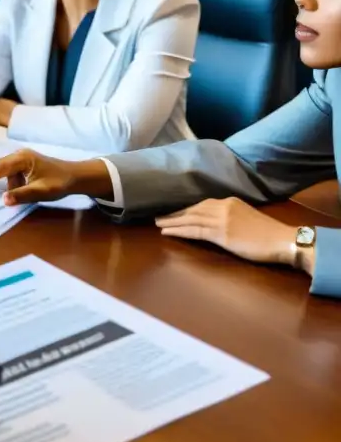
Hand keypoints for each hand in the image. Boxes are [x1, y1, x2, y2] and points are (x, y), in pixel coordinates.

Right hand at [0, 149, 113, 203]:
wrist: (75, 176)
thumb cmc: (60, 183)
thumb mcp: (42, 191)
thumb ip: (22, 195)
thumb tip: (3, 200)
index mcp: (22, 159)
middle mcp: (18, 155)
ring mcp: (19, 159)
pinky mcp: (21, 164)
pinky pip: (6, 172)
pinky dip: (0, 182)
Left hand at [154, 197, 299, 268]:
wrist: (283, 240)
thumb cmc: (269, 234)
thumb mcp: (247, 217)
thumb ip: (230, 216)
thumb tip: (215, 222)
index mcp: (230, 201)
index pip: (202, 203)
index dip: (185, 208)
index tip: (173, 211)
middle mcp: (223, 207)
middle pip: (193, 209)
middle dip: (174, 214)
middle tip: (158, 216)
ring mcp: (221, 220)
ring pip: (190, 219)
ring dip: (172, 222)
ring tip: (158, 224)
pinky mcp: (221, 234)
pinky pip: (195, 231)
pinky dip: (179, 231)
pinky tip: (167, 232)